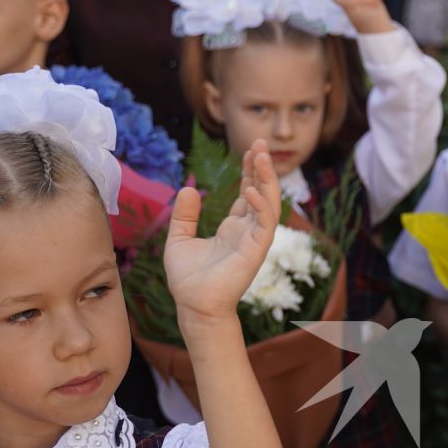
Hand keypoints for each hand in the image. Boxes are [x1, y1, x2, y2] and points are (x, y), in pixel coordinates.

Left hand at [164, 141, 280, 329]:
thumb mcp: (180, 238)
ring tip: (261, 156)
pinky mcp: (255, 251)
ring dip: (266, 179)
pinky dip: (260, 205)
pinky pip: (264, 224)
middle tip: (260, 143)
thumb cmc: (188, 279)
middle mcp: (247, 231)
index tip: (247, 150)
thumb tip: (189, 188)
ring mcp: (254, 240)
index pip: (247, 193)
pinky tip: (249, 189)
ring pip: (268, 203)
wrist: (193, 305)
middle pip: (261, 192)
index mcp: (233, 228)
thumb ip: (185, 214)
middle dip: (262, 168)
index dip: (248, 171)